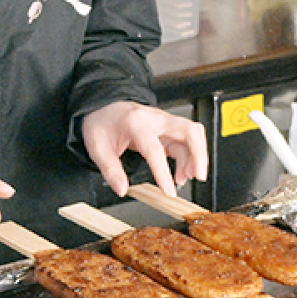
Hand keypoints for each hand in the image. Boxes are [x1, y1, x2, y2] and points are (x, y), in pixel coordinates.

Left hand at [81, 101, 208, 197]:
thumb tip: (122, 189)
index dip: (163, 172)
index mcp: (135, 123)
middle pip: (188, 130)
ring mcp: (164, 122)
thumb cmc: (103, 123)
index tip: (169, 190)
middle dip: (199, 154)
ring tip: (186, 178)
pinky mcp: (168, 129)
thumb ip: (110, 170)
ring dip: (196, 158)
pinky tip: (182, 173)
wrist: (104, 107)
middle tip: (198, 176)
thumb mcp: (97, 147)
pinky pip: (187, 141)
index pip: (154, 149)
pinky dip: (189, 158)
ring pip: (192, 135)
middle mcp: (155, 119)